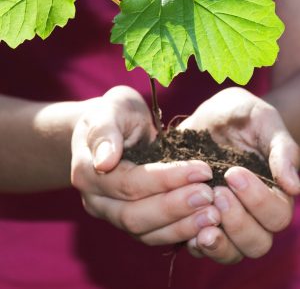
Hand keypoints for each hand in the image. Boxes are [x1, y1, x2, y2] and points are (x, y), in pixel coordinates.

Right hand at [71, 85, 219, 244]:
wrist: (114, 126)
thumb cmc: (116, 112)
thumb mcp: (112, 108)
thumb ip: (105, 131)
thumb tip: (104, 162)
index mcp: (87, 171)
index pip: (129, 183)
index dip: (166, 179)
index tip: (202, 170)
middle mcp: (95, 200)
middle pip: (135, 216)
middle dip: (175, 207)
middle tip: (210, 195)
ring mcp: (111, 214)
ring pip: (144, 232)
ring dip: (181, 226)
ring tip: (213, 214)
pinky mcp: (131, 221)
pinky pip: (154, 236)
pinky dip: (180, 233)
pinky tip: (206, 225)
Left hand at [179, 87, 299, 261]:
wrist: (210, 115)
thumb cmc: (241, 114)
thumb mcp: (262, 120)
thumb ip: (282, 149)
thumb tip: (294, 186)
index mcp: (273, 192)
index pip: (277, 215)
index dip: (258, 200)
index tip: (233, 173)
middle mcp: (252, 212)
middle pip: (257, 242)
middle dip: (237, 221)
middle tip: (216, 191)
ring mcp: (226, 219)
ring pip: (233, 252)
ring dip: (219, 242)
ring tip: (201, 223)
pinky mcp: (199, 219)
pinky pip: (202, 247)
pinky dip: (196, 244)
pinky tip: (187, 230)